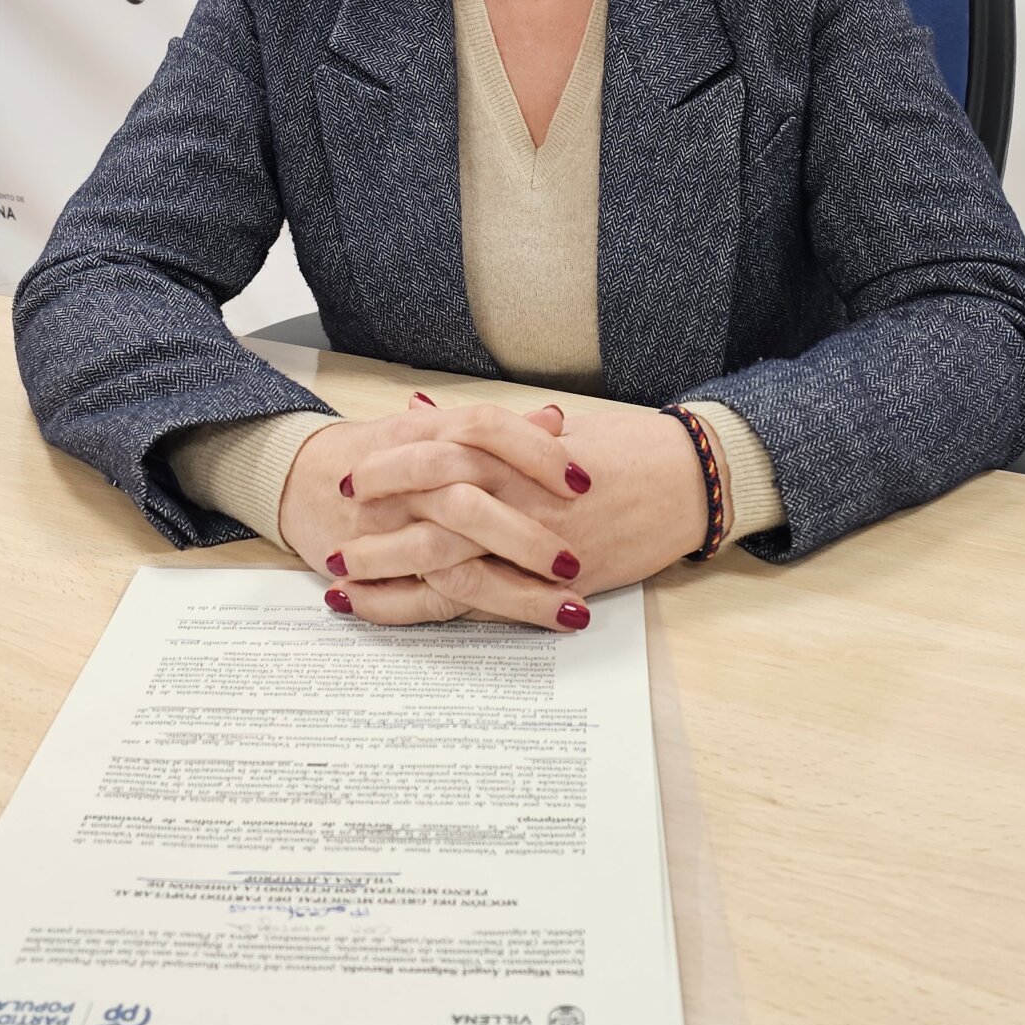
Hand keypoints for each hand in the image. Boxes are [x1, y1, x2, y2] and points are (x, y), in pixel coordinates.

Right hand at [277, 395, 591, 625]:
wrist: (300, 477)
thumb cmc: (383, 452)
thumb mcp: (437, 430)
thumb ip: (497, 430)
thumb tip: (556, 420)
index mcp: (427, 433)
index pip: (484, 429)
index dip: (535, 453)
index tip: (582, 481)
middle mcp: (407, 479)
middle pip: (466, 502)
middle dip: (524, 537)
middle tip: (575, 560)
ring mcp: (387, 527)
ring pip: (448, 561)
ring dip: (514, 591)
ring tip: (568, 608)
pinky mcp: (377, 572)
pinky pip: (422, 602)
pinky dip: (468, 616)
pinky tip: (522, 626)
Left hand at [324, 394, 714, 629]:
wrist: (690, 479)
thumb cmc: (625, 448)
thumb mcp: (553, 429)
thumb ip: (483, 429)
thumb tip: (421, 410)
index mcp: (515, 449)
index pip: (437, 452)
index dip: (390, 464)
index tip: (356, 471)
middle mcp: (518, 493)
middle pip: (428, 505)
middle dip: (375, 522)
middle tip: (334, 532)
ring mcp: (533, 541)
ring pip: (442, 558)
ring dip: (386, 572)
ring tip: (341, 582)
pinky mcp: (551, 582)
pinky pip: (478, 602)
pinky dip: (428, 609)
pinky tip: (390, 614)